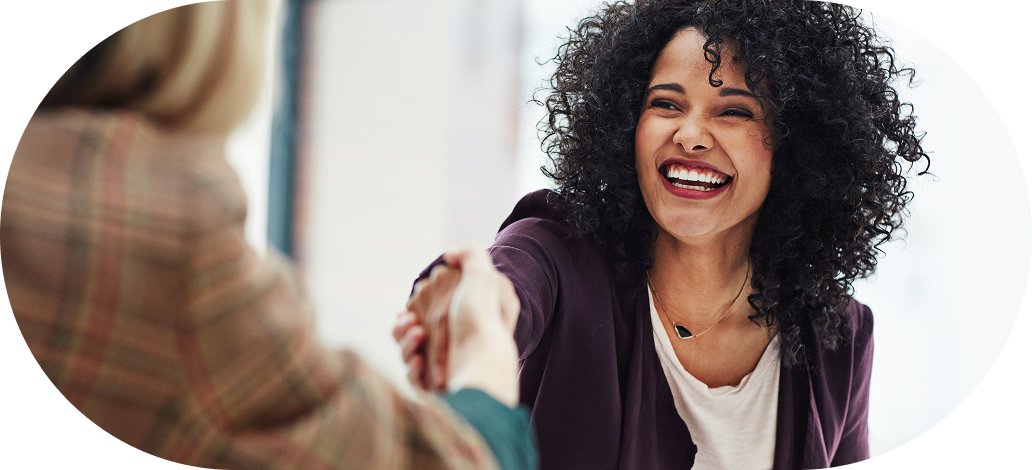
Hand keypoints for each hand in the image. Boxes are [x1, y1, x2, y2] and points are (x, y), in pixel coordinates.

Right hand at [397, 246, 519, 405]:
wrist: (482, 363)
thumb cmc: (482, 319)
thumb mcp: (483, 276)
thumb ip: (469, 255)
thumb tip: (449, 254)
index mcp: (463, 320)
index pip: (429, 310)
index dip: (417, 305)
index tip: (414, 301)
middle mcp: (454, 344)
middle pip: (412, 331)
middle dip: (404, 324)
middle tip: (411, 322)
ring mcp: (444, 367)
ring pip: (407, 352)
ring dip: (405, 342)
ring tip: (417, 335)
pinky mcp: (435, 388)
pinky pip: (413, 376)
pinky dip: (412, 367)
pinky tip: (419, 360)